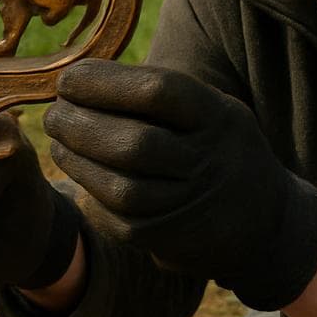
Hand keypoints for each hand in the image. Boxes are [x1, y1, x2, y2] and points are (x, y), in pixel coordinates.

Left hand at [43, 59, 316, 310]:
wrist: (261, 220)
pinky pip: (116, 218)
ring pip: (121, 187)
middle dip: (82, 125)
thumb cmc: (216, 145)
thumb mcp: (211, 108)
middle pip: (135, 144)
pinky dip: (89, 192)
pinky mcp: (167, 240)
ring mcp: (189, 207)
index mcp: (219, 119)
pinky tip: (77, 170)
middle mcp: (209, 164)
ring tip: (59, 140)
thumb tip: (82, 76)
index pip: (159, 93)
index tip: (70, 78)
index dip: (106, 82)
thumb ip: (159, 93)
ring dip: (77, 160)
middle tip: (54, 112)